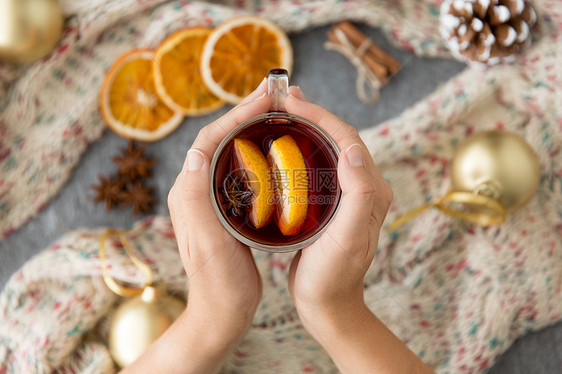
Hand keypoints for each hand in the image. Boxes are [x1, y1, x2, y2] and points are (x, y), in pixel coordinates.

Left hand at [168, 79, 270, 338]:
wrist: (222, 312)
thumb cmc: (218, 283)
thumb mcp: (208, 244)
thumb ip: (196, 200)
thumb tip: (196, 154)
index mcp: (189, 192)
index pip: (210, 139)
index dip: (238, 115)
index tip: (267, 99)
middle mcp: (195, 189)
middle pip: (220, 138)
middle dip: (247, 113)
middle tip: (276, 95)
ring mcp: (210, 198)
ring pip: (231, 150)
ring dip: (252, 127)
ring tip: (279, 112)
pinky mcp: (225, 208)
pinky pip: (241, 167)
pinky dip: (257, 150)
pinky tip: (277, 149)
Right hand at [286, 86, 392, 330]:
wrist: (328, 305)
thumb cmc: (333, 276)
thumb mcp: (347, 238)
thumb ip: (358, 194)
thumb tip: (354, 149)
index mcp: (371, 189)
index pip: (348, 139)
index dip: (320, 116)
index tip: (291, 103)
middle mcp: (364, 187)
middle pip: (339, 138)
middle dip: (313, 114)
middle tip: (284, 100)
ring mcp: (347, 195)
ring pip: (328, 149)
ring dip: (307, 128)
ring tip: (281, 115)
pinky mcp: (332, 203)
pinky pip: (318, 166)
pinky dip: (301, 149)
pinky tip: (282, 147)